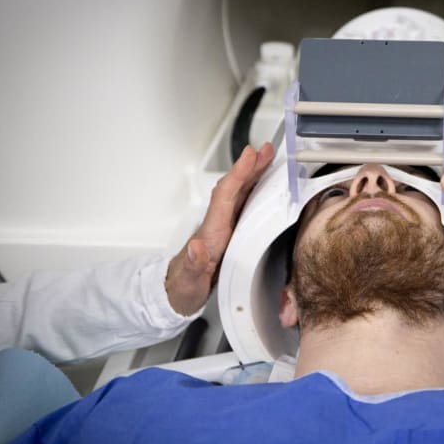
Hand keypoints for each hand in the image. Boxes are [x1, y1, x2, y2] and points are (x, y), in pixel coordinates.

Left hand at [166, 143, 274, 314]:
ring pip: (239, 194)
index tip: (250, 156)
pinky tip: (263, 187)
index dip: (238, 174)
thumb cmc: (184, 287)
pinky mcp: (228, 232)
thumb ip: (194, 265)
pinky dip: (253, 191)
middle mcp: (217, 225)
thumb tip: (197, 247)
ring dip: (253, 175)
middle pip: (234, 189)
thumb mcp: (189, 282)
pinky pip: (242, 205)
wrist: (176, 293)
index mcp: (212, 233)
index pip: (225, 196)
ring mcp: (222, 227)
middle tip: (266, 150)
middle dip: (250, 167)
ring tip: (268, 159)